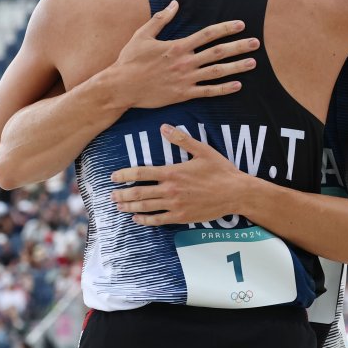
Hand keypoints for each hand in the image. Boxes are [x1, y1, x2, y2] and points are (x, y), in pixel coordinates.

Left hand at [110, 124, 250, 224]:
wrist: (235, 193)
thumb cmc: (220, 170)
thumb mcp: (202, 150)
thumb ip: (181, 139)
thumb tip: (164, 127)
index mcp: (173, 172)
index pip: (141, 172)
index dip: (124, 175)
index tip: (113, 176)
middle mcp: (171, 190)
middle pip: (139, 192)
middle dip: (122, 193)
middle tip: (111, 194)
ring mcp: (175, 205)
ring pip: (145, 207)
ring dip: (129, 206)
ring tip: (118, 205)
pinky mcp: (181, 217)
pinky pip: (158, 220)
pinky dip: (145, 220)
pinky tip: (136, 218)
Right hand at [111, 1, 258, 107]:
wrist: (121, 87)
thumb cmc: (130, 60)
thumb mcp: (143, 35)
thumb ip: (161, 19)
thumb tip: (174, 3)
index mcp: (177, 46)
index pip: (208, 34)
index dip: (226, 29)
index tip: (241, 25)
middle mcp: (185, 62)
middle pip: (218, 52)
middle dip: (239, 47)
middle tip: (256, 43)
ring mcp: (186, 79)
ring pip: (217, 72)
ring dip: (237, 67)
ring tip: (252, 63)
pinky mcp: (183, 94)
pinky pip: (208, 92)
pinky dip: (223, 89)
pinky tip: (237, 85)